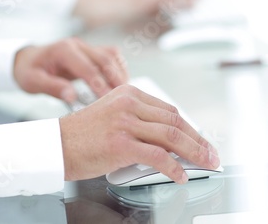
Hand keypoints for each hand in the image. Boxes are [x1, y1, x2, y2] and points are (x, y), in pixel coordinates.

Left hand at [13, 38, 127, 101]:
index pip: (88, 67)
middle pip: (105, 59)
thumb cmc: (29, 70)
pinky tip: (119, 84)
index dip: (99, 84)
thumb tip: (72, 97)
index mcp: (63, 49)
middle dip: (115, 79)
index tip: (107, 100)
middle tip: (121, 99)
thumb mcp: (32, 81)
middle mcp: (78, 44)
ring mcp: (86, 46)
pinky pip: (111, 56)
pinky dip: (118, 69)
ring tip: (123, 93)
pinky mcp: (91, 51)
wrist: (27, 59)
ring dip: (119, 73)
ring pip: (111, 56)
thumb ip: (52, 87)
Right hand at [59, 85, 219, 183]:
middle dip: (197, 140)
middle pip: (174, 121)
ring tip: (205, 164)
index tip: (200, 140)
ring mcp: (125, 122)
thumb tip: (168, 140)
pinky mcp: (121, 143)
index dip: (189, 127)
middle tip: (211, 154)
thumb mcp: (113, 114)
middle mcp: (129, 103)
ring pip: (170, 136)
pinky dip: (173, 167)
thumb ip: (139, 120)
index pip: (168, 110)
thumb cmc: (83, 134)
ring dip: (193, 153)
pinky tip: (180, 175)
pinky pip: (157, 156)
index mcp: (129, 92)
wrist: (56, 144)